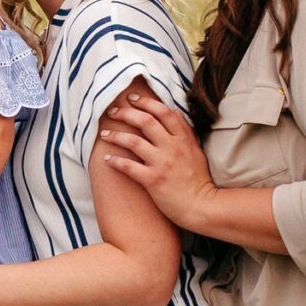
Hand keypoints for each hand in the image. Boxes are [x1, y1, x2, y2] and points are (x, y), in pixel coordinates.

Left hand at [98, 92, 215, 232]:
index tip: (132, 99)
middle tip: (113, 111)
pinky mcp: (153, 180)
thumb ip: (185, 132)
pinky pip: (129, 166)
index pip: (164, 112)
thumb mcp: (196, 151)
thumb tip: (174, 112)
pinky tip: (107, 159)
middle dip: (126, 113)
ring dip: (116, 135)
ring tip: (104, 133)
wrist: (201, 206)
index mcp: (183, 139)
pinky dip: (116, 161)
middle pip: (146, 121)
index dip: (146, 102)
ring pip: (134, 141)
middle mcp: (172, 147)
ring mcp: (162, 163)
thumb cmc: (199, 180)